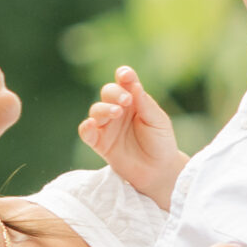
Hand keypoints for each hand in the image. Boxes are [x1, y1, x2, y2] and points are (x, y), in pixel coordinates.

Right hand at [77, 66, 184, 205]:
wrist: (159, 171)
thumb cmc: (161, 142)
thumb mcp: (158, 121)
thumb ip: (145, 104)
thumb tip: (134, 85)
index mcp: (134, 100)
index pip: (125, 82)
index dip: (123, 75)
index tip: (125, 75)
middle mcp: (118, 110)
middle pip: (108, 92)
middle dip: (114, 93)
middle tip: (126, 101)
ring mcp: (108, 126)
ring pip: (96, 110)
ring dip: (103, 109)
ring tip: (116, 113)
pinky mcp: (100, 143)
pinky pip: (87, 133)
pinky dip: (86, 128)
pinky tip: (91, 125)